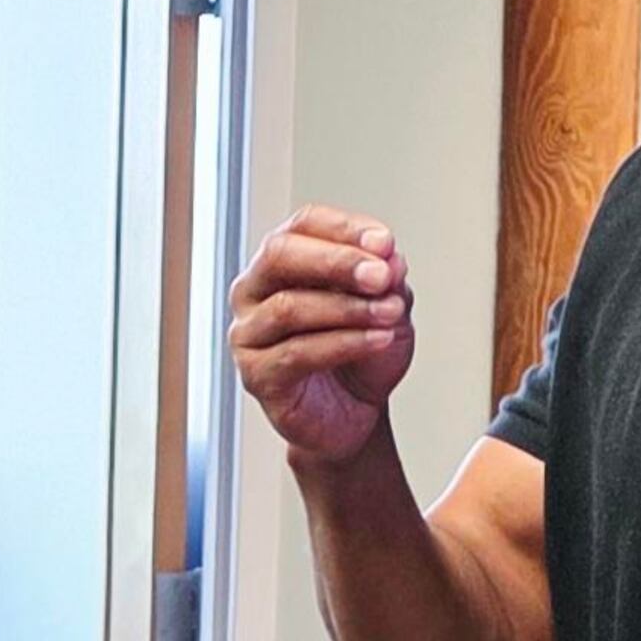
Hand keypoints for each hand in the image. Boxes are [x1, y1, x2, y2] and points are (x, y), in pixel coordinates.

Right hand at [228, 209, 414, 468]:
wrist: (355, 415)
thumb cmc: (361, 356)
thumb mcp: (388, 307)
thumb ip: (388, 281)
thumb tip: (389, 258)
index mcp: (282, 262)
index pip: (304, 224)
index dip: (345, 228)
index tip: (386, 243)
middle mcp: (254, 291)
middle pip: (281, 255)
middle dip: (337, 261)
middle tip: (381, 275)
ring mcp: (249, 334)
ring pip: (289, 306)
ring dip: (348, 307)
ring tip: (391, 313)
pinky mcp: (257, 376)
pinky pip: (297, 352)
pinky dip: (345, 343)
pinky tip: (379, 339)